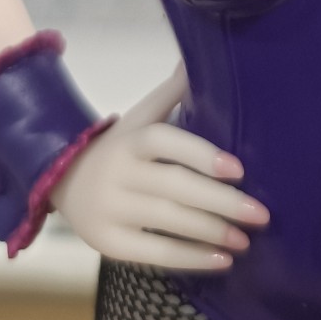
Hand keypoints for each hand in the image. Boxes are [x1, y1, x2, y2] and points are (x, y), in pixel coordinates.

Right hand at [49, 74, 268, 270]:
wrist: (60, 180)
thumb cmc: (117, 147)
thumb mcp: (140, 116)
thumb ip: (170, 93)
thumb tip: (196, 57)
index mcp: (131, 138)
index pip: (167, 142)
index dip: (202, 155)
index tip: (240, 170)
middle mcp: (119, 172)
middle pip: (174, 187)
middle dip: (221, 202)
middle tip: (261, 215)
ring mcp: (111, 210)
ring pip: (167, 222)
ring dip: (211, 233)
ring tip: (246, 241)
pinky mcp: (108, 243)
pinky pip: (153, 253)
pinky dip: (189, 259)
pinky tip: (222, 262)